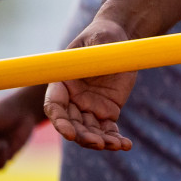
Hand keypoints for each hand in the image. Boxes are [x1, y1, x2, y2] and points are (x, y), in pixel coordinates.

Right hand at [43, 18, 135, 150]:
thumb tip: (100, 51)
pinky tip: (126, 145)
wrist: (118, 41)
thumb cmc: (103, 35)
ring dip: (99, 142)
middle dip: (82, 136)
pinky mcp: (106, 112)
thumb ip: (97, 46)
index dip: (59, 121)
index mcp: (62, 82)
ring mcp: (88, 108)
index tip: (68, 132)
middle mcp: (72, 99)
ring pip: (89, 131)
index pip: (54, 106)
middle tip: (97, 143)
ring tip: (115, 145)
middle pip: (71, 124)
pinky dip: (116, 140)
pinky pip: (108, 131)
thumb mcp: (100, 37)